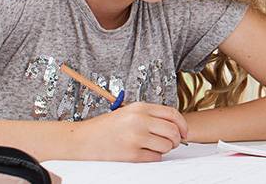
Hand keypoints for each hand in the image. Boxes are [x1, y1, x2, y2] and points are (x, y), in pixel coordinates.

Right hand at [69, 102, 188, 161]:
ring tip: (150, 147)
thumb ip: (149, 116)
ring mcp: (135, 137)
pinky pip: (155, 158)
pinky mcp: (131, 154)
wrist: (81, 140)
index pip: (172, 114)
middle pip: (173, 131)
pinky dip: (153, 158)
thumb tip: (175, 126)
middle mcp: (139, 120)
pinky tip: (142, 154)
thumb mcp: (127, 113)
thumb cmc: (105, 128)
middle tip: (170, 144)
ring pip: (166, 146)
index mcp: (139, 108)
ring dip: (163, 149)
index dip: (182, 125)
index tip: (184, 133)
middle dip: (175, 140)